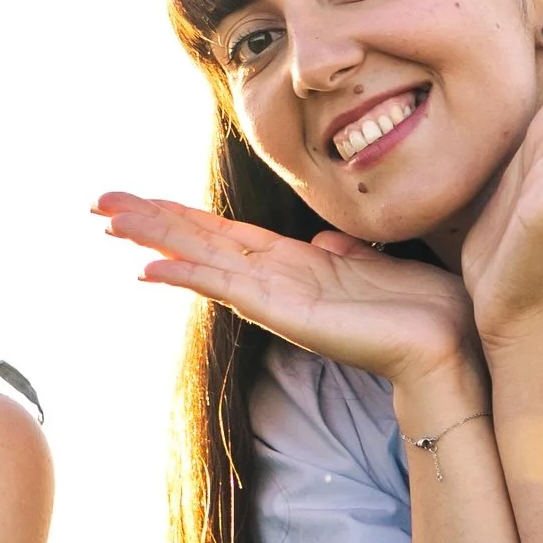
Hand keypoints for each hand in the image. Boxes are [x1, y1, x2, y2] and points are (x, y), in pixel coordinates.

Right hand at [95, 189, 478, 394]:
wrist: (444, 343)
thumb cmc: (418, 307)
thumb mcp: (374, 263)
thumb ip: (344, 249)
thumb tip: (327, 236)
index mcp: (289, 264)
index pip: (220, 233)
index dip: (177, 214)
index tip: (136, 199)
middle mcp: (272, 279)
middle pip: (197, 240)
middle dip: (148, 220)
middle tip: (97, 203)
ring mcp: (274, 298)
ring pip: (200, 259)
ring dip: (154, 239)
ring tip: (109, 223)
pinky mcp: (284, 313)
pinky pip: (226, 288)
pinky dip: (188, 275)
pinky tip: (151, 268)